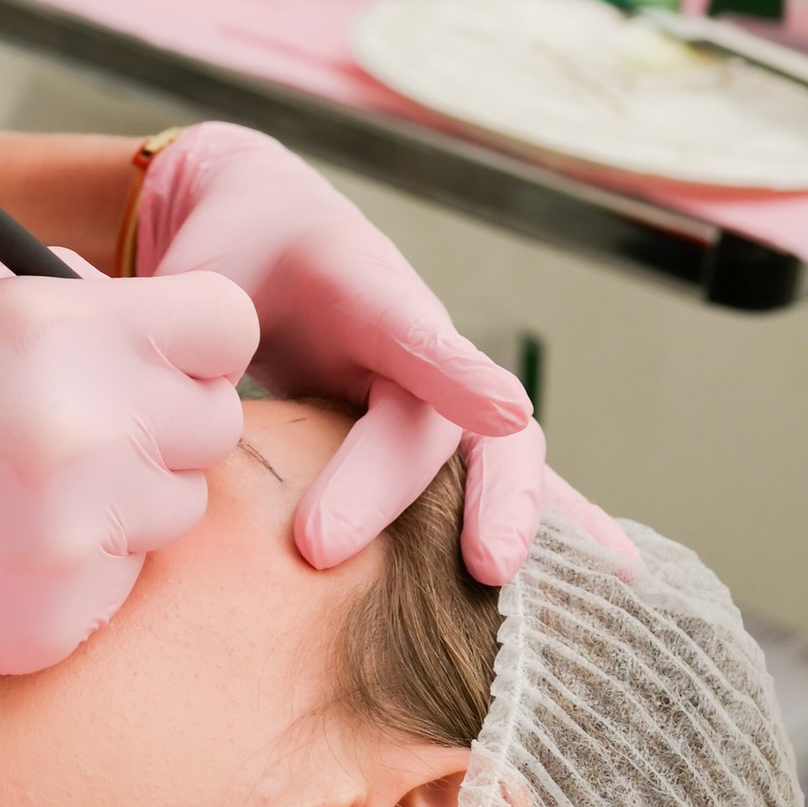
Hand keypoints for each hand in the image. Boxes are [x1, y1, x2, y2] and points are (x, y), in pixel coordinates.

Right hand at [0, 251, 256, 759]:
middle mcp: (75, 428)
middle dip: (165, 419)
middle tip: (89, 427)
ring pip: (175, 511)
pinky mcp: (53, 624)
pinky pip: (121, 584)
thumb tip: (149, 315)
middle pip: (215, 424)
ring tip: (20, 488)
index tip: (170, 354)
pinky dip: (77, 568)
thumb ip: (55, 289)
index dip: (201, 336)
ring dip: (125, 498)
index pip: (227, 322)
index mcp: (47, 325)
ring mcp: (69, 536)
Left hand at [133, 123, 639, 587]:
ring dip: (506, 517)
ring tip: (496, 580)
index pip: (413, 333)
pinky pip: (501, 481)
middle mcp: (419, 344)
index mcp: (361, 288)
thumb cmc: (234, 254)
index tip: (501, 412)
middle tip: (321, 548)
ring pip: (499, 455)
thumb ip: (196, 342)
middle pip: (436, 421)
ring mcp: (443, 392)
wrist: (275, 222)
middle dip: (391, 487)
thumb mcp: (201, 278)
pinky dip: (561, 527)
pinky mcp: (443, 432)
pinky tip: (618, 583)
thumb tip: (189, 418)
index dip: (456, 373)